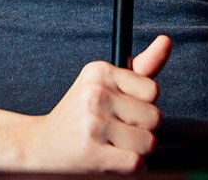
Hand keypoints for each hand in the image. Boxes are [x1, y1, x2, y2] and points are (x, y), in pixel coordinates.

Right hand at [19, 35, 171, 172]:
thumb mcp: (105, 85)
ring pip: (149, 143)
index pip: (153, 90)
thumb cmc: (80, 116)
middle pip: (155, 118)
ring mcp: (93, 123)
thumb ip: (141, 67)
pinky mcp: (93, 154)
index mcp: (99, 71)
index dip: (142, 105)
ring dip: (137, 152)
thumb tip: (166, 40)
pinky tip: (112, 162)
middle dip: (142, 129)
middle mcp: (95, 93)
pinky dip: (131, 170)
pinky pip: (137, 165)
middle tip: (115, 131)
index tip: (121, 109)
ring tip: (112, 146)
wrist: (40, 146)